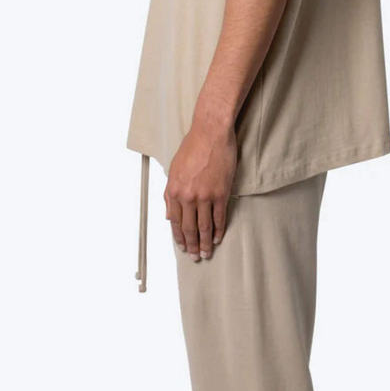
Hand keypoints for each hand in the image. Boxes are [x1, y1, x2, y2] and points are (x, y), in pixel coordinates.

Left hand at [164, 114, 236, 260]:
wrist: (211, 133)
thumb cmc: (192, 147)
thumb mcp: (174, 170)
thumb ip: (170, 194)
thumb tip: (169, 216)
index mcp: (174, 191)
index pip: (175, 221)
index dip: (179, 237)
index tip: (182, 247)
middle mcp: (188, 196)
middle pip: (189, 228)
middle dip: (192, 245)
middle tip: (195, 257)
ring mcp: (205, 196)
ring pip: (204, 226)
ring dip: (204, 243)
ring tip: (206, 253)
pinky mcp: (221, 193)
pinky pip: (219, 217)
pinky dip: (218, 230)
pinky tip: (217, 238)